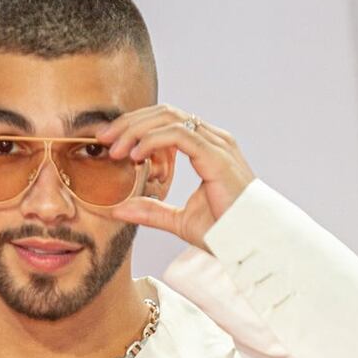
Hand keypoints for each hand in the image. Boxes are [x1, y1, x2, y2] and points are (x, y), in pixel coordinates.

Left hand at [97, 104, 257, 250]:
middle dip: (130, 123)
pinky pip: (179, 134)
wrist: (253, 244)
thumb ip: (151, 211)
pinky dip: (152, 140)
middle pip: (164, 113)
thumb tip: (119, 209)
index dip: (135, 127)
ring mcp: (217, 144)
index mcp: (207, 147)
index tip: (110, 144)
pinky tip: (135, 155)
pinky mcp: (217, 156)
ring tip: (115, 150)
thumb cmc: (227, 232)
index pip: (166, 121)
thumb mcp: (179, 221)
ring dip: (136, 130)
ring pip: (169, 118)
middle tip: (104, 140)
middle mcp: (214, 139)